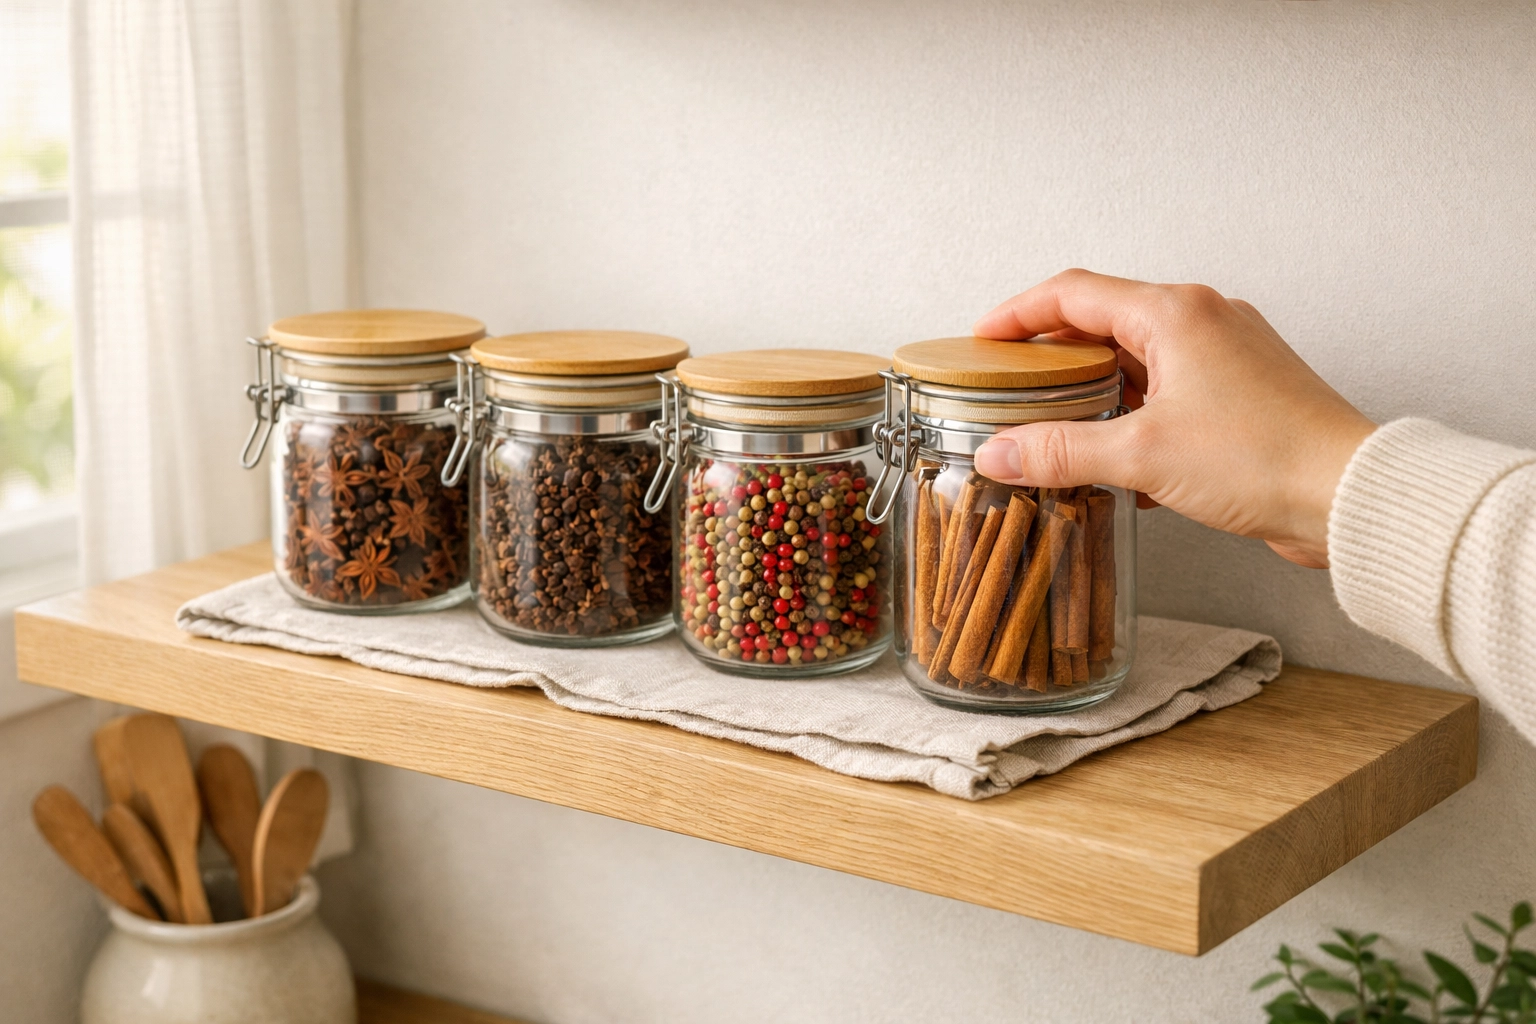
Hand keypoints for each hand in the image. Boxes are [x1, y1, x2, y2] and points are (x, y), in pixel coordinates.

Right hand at [970, 269, 1376, 568]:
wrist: (1351, 495)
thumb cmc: (1266, 457)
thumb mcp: (1142, 455)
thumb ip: (1059, 451)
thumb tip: (999, 454)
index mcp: (1174, 313)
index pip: (1073, 292)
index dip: (1018, 314)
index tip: (983, 339)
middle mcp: (1203, 319)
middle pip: (1103, 320)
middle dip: (1052, 355)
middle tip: (1011, 386)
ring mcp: (1227, 353)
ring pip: (1138, 357)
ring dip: (1094, 389)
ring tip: (1056, 428)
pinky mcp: (1243, 391)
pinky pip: (1170, 388)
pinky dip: (1134, 413)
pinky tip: (1116, 461)